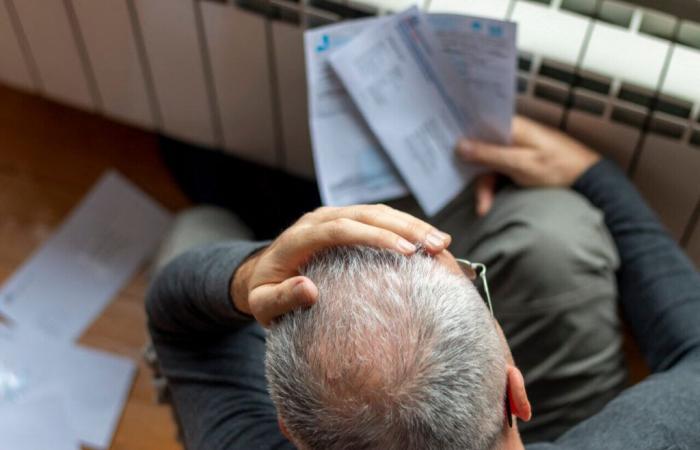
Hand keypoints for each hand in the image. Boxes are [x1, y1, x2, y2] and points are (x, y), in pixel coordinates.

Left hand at [231, 204, 451, 325]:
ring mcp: (333, 217)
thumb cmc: (263, 293)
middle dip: (403, 227)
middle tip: (435, 246)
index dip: (374, 237)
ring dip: (410, 224)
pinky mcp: (345, 222)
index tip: (404, 252)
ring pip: (376, 212)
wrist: (259, 274)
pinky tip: (427, 242)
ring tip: (441, 243)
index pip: (340, 228)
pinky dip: (404, 227)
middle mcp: (318, 220)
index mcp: (299, 238)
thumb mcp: (263, 304)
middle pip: (365, 214)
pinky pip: (378, 218)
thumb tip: (308, 289)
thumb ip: (281, 298)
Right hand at [457, 116, 599, 213]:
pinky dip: (492, 188)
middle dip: (471, 172)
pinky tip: (488, 204)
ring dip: (484, 186)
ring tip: (483, 207)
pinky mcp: (517, 163)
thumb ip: (489, 155)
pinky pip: (496, 173)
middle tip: (457, 184)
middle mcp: (510, 134)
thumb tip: (459, 146)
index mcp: (511, 126)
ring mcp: (514, 149)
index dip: (460, 134)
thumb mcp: (520, 164)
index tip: (443, 147)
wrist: (587, 180)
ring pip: (487, 165)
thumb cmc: (558, 167)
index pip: (478, 124)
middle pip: (479, 148)